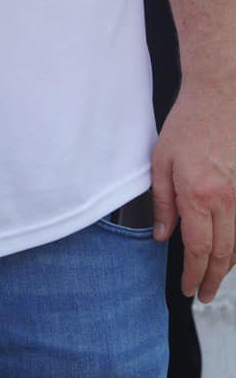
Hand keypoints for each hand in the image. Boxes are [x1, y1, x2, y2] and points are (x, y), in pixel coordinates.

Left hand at [151, 81, 235, 301]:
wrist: (219, 97)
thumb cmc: (188, 124)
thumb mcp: (161, 161)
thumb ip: (162, 201)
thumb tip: (162, 234)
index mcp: (199, 196)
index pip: (198, 250)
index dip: (194, 275)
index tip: (188, 289)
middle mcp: (226, 202)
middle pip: (223, 255)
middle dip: (212, 279)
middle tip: (203, 294)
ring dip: (227, 266)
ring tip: (215, 278)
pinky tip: (231, 251)